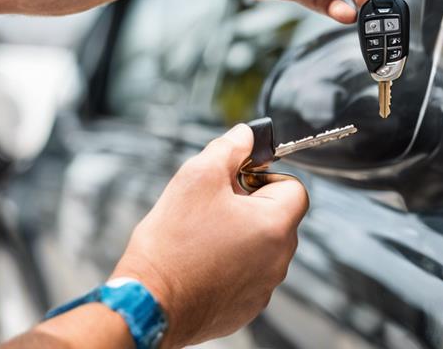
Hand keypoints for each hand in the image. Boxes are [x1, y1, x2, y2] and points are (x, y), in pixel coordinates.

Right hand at [110, 125, 308, 347]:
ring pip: (260, 248)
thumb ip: (229, 148)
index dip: (265, 177)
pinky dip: (228, 265)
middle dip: (248, 205)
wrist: (149, 301)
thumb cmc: (172, 242)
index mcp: (275, 226)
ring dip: (238, 235)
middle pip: (277, 218)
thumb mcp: (198, 177)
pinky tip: (198, 261)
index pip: (294, 188)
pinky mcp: (244, 308)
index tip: (236, 181)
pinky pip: (246, 276)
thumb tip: (246, 134)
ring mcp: (263, 289)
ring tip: (200, 235)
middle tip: (211, 206)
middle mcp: (277, 261)